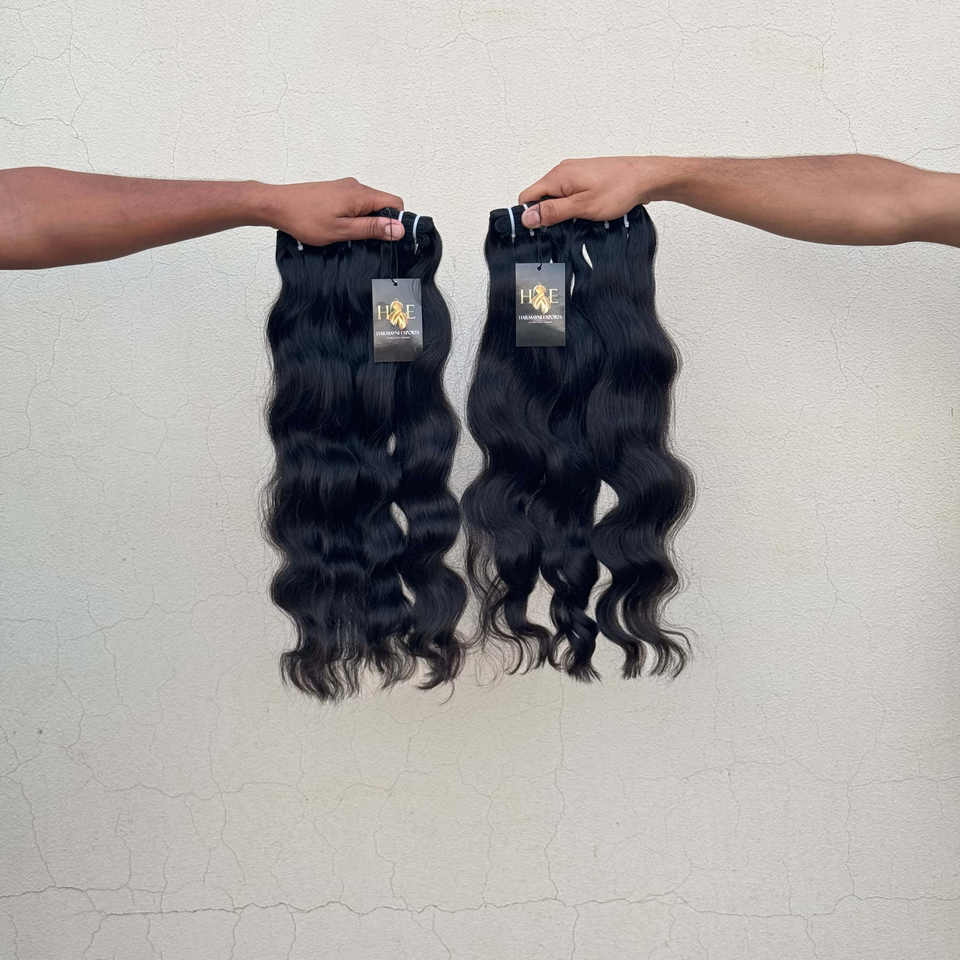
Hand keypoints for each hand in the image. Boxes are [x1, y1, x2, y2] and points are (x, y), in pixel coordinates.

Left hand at [257, 176, 405, 244]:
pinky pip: (355, 204)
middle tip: (365, 242)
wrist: (277, 205)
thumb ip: (371, 228)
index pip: (395, 203)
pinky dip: (354, 217)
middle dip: (380, 223)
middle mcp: (355, 187)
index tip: (389, 239)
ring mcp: (345, 188)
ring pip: (368, 205)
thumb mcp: (342, 230)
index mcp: (361, 194)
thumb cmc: (304, 218)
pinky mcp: (335, 192)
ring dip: (365, 221)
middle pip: (382, 204)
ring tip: (349, 235)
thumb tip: (398, 228)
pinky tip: (340, 228)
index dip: (397, 222)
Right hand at [518, 157, 673, 227]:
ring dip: (561, 212)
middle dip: (546, 215)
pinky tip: (584, 214)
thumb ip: (553, 211)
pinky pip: (568, 194)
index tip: (538, 231)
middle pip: (540, 197)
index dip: (528, 216)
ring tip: (577, 221)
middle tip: (563, 228)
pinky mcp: (584, 178)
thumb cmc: (619, 189)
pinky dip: (572, 206)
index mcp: (557, 176)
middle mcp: (562, 171)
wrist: (645, 178)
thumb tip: (526, 217)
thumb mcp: (582, 206)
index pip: (527, 197)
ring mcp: (574, 174)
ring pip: (555, 197)